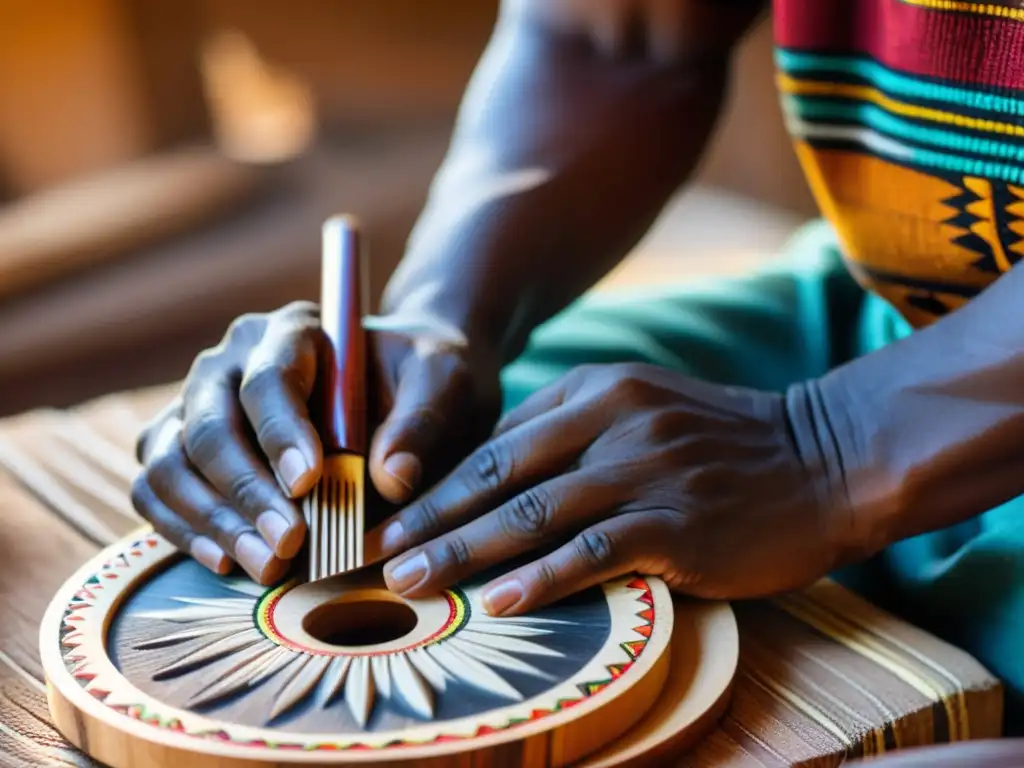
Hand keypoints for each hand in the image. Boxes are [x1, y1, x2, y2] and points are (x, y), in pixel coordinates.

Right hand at [132, 301, 500, 584]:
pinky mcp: (182, 450)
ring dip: (212, 520)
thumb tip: (391, 478)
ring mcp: (198, 406)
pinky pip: (156, 489)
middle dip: (247, 492)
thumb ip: (422, 421)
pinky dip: (183, 528)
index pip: (269, 379)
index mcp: (290, 331)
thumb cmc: (422, 380)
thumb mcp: (443, 383)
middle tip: (290, 545)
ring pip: (171, 461)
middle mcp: (231, 363)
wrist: (403, 390)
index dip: (281, 433)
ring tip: (265, 565)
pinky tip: (226, 560)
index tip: (308, 483)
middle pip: (211, 426)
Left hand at [373, 363, 849, 614]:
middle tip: (376, 556)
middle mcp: (612, 422)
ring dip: (465, 552)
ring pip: (533, 516)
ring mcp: (644, 470)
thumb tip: (498, 477)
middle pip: (498, 477)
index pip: (495, 443)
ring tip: (412, 583)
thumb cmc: (725, 440)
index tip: (393, 519)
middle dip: (430, 521)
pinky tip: (500, 602)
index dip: (437, 485)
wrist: (824, 454)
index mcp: (594, 390)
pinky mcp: (677, 522)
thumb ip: (573, 432)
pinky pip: (594, 553)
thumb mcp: (642, 407)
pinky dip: (542, 580)